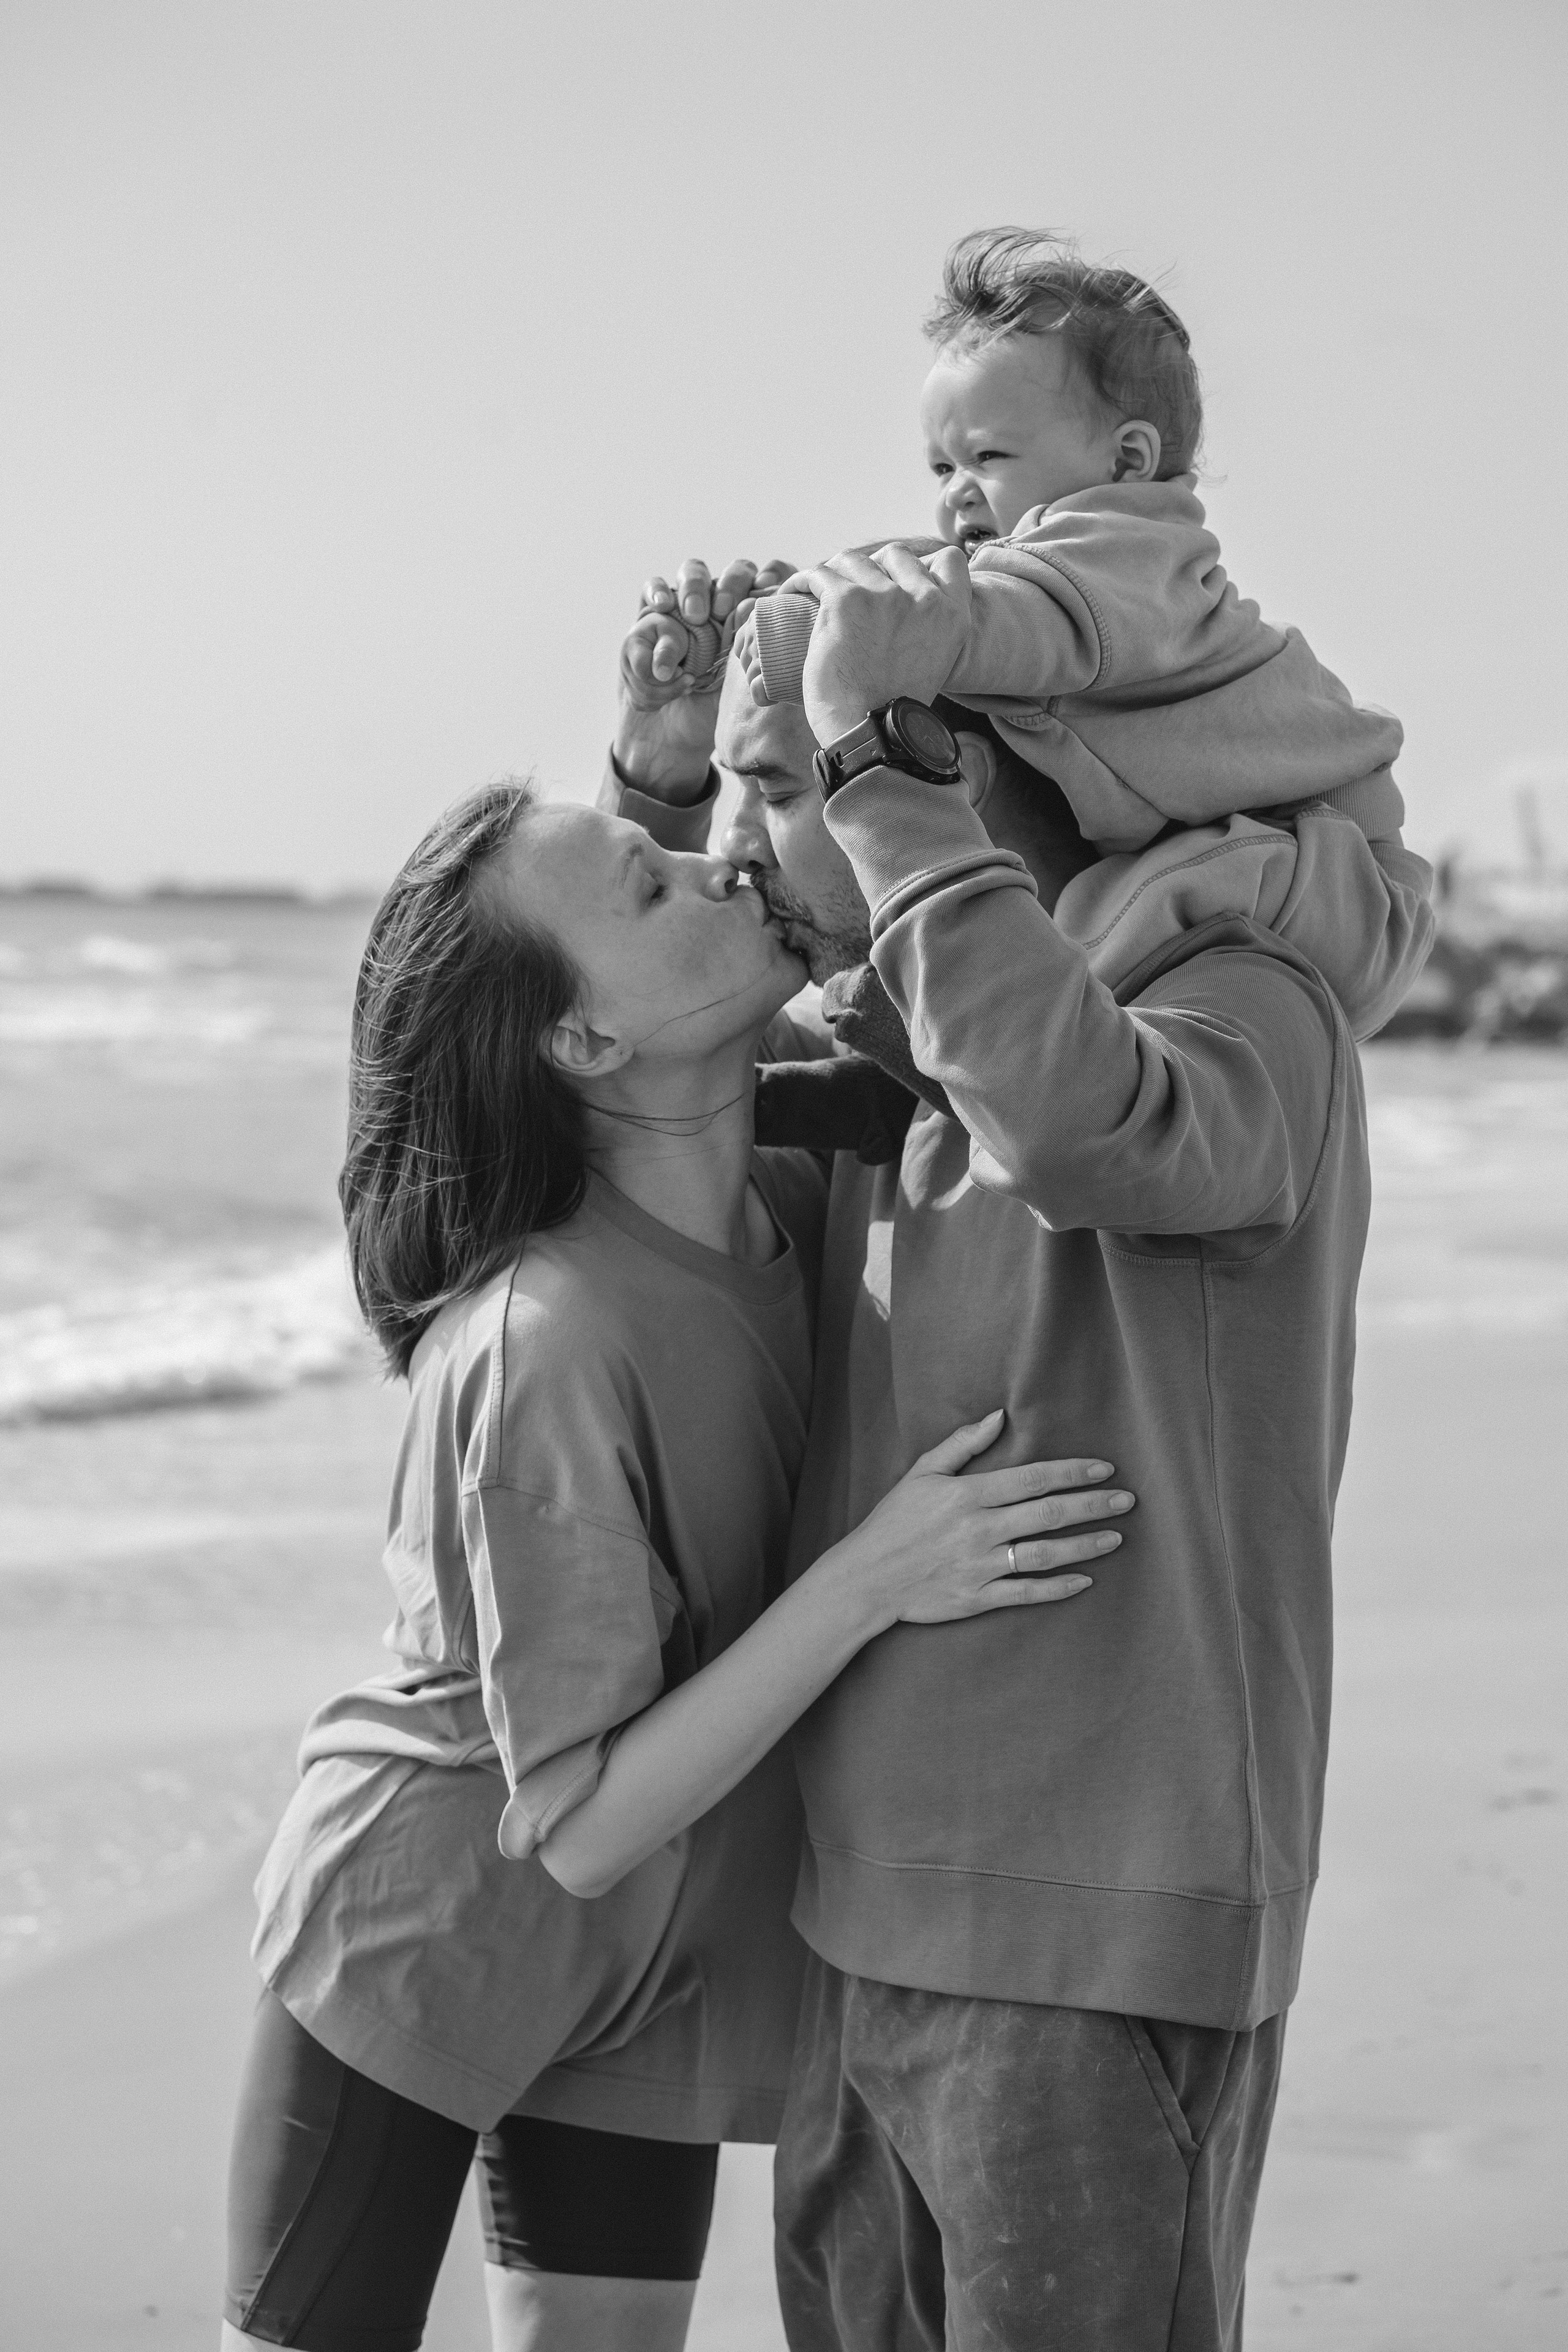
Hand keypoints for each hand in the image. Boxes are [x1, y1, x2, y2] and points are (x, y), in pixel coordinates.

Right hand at [615, 555, 795, 796]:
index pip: (773, 576)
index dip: (774, 576)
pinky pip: (653, 590)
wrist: (674, 724)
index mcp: (757, 614)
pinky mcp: (654, 611)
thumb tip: (802, 653)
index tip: (766, 590)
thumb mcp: (751, 687)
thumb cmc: (718, 707)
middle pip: (736, 570)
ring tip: (695, 616)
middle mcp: (725, 601)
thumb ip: (772, 665)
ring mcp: (689, 602)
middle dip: (732, 584)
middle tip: (724, 613)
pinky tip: (663, 605)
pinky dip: (657, 592)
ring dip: (695, 586)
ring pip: (694, 571)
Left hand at [793, 542, 972, 749]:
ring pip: (853, 560)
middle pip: (895, 555)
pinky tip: (792, 592)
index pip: (949, 561)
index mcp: (951, 614)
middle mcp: (923, 598)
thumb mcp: (932, 664)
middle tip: (851, 589)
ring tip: (817, 590)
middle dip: (872, 567)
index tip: (899, 578)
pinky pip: (818, 574)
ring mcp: (884, 595)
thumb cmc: (892, 712)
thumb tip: (904, 619)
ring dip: (835, 572)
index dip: (922, 563)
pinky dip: (801, 580)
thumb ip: (927, 633)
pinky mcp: (845, 602)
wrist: (869, 735)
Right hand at [823, 1409, 1132, 1632]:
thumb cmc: (893, 1521)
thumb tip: (998, 1417)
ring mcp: (980, 1566)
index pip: (1032, 1479)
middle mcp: (979, 1529)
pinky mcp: (977, 1598)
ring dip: (1086, 1545)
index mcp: (967, 1495)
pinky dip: (1058, 1587)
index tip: (1104, 1469)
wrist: (866, 1578)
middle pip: (1048, 1514)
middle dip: (1093, 1505)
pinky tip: (1086, 1580)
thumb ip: (962, 1444)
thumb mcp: (921, 1473)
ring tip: (1117, 1537)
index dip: (1072, 1472)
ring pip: (1045, 1554)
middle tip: (1127, 1500)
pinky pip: (1027, 1593)